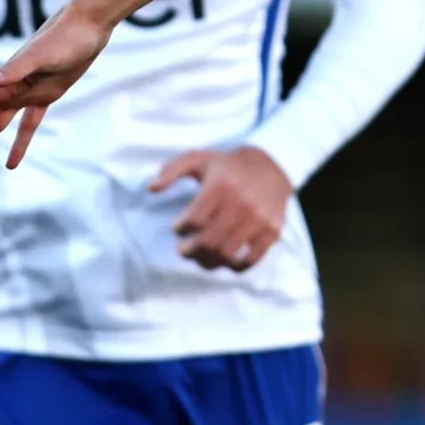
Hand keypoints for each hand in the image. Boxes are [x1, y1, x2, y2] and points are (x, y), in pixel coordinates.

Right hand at [0, 1, 113, 176]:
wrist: (87, 25)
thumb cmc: (65, 38)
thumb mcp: (42, 55)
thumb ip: (15, 69)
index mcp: (3, 84)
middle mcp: (8, 91)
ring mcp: (26, 94)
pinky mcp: (45, 95)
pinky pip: (27, 124)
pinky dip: (19, 143)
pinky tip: (11, 163)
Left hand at [149, 147, 292, 271]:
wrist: (274, 165)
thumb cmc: (229, 165)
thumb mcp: (198, 158)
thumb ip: (171, 170)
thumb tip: (151, 189)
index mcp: (222, 185)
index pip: (193, 221)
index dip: (180, 229)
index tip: (178, 228)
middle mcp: (242, 203)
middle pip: (208, 242)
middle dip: (189, 251)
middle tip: (184, 249)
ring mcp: (259, 219)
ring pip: (227, 253)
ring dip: (208, 261)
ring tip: (202, 256)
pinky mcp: (272, 230)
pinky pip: (251, 259)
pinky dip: (236, 266)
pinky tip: (227, 260)